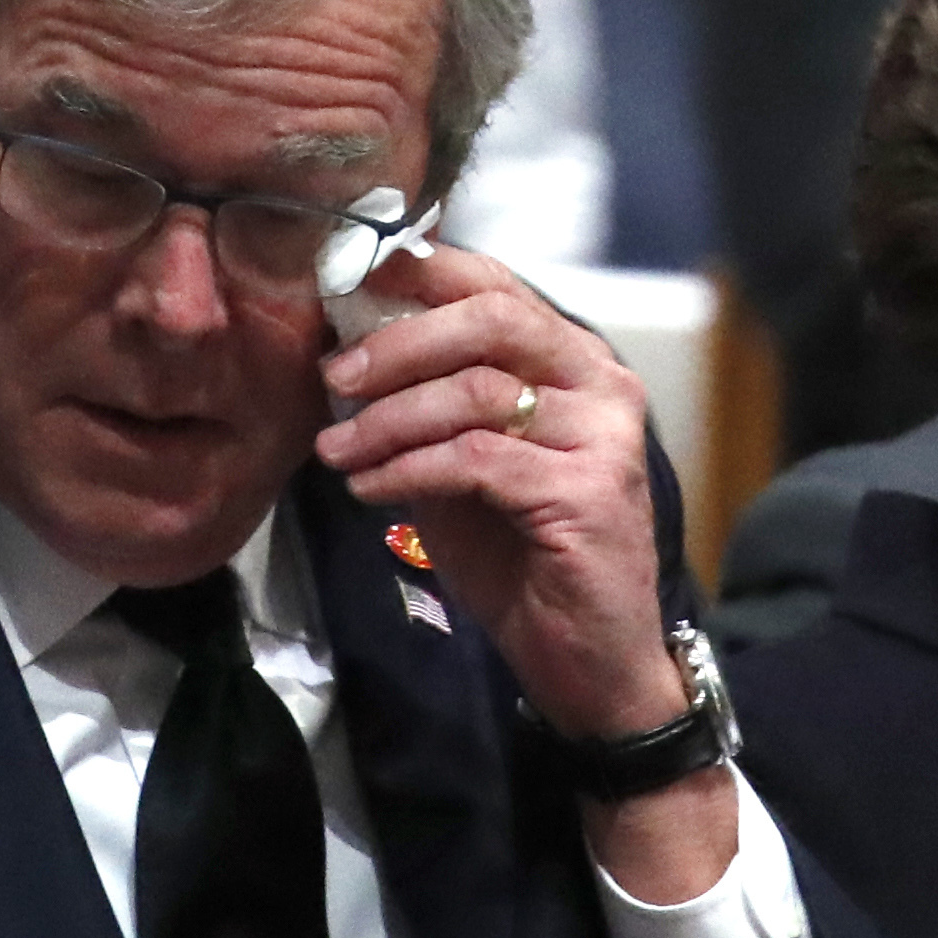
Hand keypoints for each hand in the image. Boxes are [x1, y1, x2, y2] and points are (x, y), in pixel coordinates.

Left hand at [314, 245, 672, 730]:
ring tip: (336, 449)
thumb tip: (348, 356)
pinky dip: (410, 468)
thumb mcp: (465, 469)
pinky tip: (368, 488)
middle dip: (399, 342)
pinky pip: (478, 459)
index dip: (421, 274)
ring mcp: (603, 436)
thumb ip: (430, 409)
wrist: (588, 662)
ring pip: (479, 391)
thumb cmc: (524, 560)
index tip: (346, 284)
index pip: (498, 286)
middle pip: (492, 320)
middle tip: (334, 374)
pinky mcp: (588, 492)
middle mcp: (602, 385)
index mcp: (576, 364)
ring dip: (390, 419)